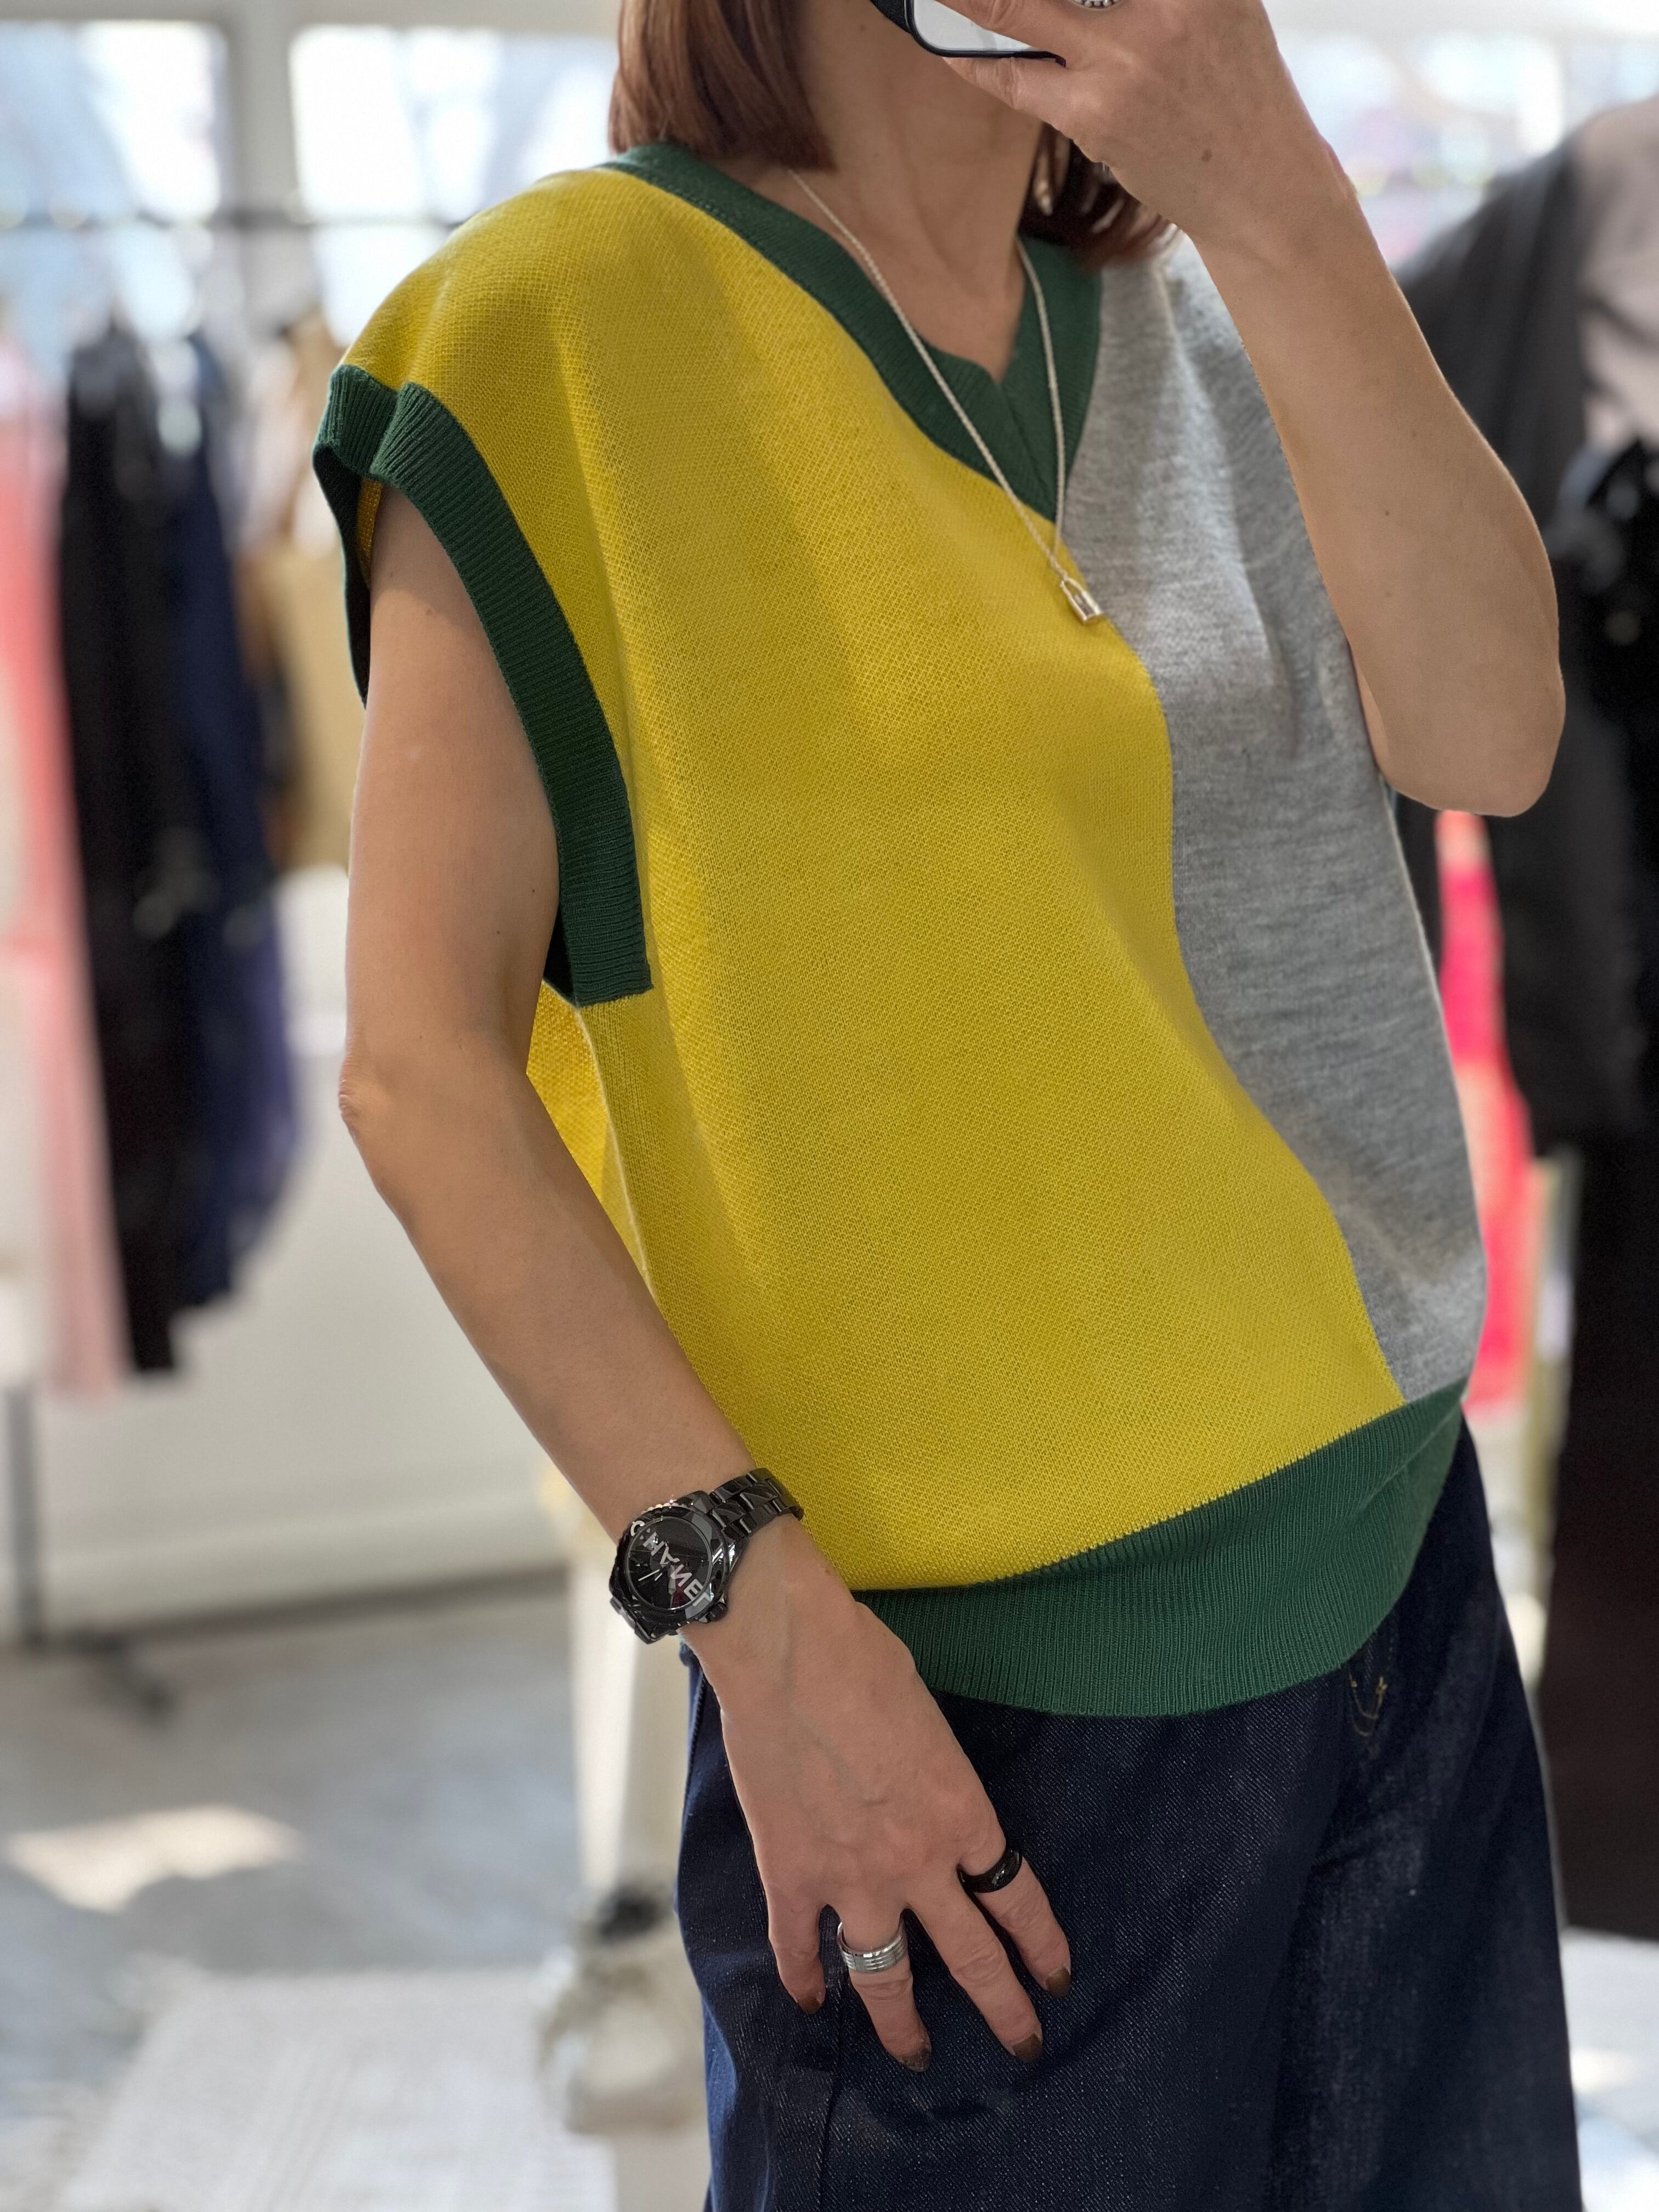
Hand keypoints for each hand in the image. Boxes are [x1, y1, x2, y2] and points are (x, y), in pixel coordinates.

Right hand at [686, 1518, 1070, 2069]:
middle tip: (1024, 2045)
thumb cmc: (862, 1658)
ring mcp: (850, 1878)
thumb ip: (934, 1769)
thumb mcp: (927, 1715)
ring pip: (886, 1975)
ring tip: (916, 2055)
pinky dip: (804, 1978)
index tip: (1054, 1975)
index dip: (1039, 1942)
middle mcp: (916, 1861)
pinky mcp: (790, 1875)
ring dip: (904, 2023)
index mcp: (960, 1813)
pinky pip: (799, 1946)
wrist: (785, 1650)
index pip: (1016, 1897)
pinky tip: (811, 2002)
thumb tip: (920, 1784)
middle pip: (971, 1954)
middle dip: (1003, 2007)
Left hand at [939, 0, 1350, 264]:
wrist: (1257, 182)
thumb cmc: (1233, 86)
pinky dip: (978, 62)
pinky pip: (1015, 80)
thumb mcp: (1217, 3)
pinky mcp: (1096, 114)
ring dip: (971, 2)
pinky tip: (950, 45)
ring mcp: (1125, 59)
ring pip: (1019, 11)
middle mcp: (1163, 4)